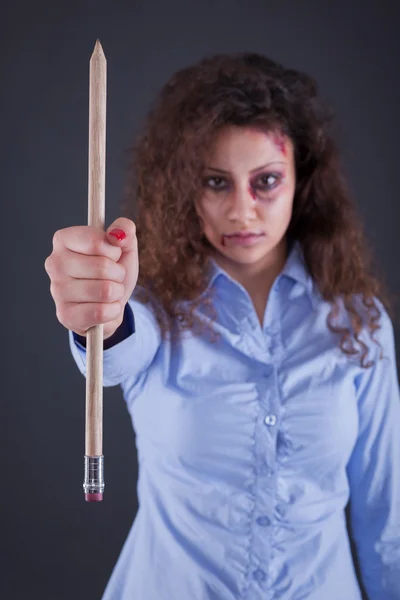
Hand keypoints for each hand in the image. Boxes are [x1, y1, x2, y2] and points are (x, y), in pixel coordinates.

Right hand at [44, 217, 138, 339]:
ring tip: (109, 292)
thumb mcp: (124, 246)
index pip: (96, 241)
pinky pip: (101, 312)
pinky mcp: (65, 315)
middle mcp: (54, 263)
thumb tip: (117, 234)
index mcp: (64, 239)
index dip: (114, 251)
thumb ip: (124, 229)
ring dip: (117, 292)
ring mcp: (57, 290)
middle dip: (118, 274)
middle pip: (102, 267)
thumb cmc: (113, 272)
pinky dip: (112, 310)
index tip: (112, 255)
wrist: (111, 304)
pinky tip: (105, 307)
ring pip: (105, 290)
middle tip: (112, 276)